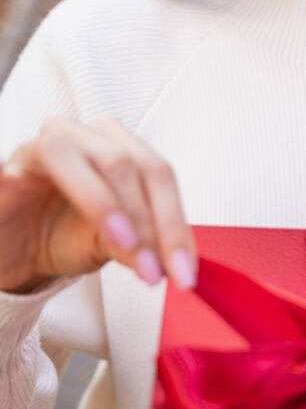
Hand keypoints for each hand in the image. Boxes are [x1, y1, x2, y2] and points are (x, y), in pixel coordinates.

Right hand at [0, 115, 196, 293]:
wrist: (11, 249)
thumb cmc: (61, 235)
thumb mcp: (109, 245)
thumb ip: (140, 246)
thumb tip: (169, 263)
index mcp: (120, 147)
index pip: (159, 175)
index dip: (176, 223)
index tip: (184, 271)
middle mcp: (88, 136)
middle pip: (133, 163)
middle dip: (151, 221)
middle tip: (156, 268)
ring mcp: (50, 143)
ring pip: (92, 158)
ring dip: (114, 206)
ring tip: (126, 246)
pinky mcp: (13, 163)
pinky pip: (37, 162)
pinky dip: (68, 190)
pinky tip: (82, 220)